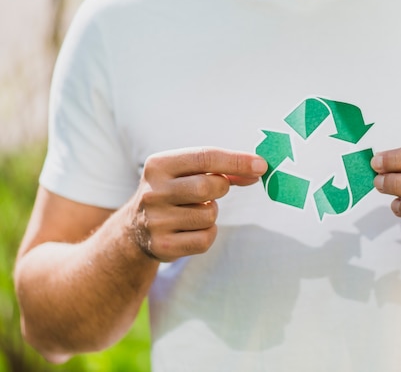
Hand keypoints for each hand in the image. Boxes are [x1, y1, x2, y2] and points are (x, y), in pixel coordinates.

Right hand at [126, 147, 266, 261]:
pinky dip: (207, 234)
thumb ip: (222, 170)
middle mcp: (153, 191)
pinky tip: (191, 230)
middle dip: (221, 189)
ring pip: (209, 215)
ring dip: (211, 213)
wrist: (135, 230)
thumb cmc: (173, 194)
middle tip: (212, 193)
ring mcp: (155, 220)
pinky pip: (205, 239)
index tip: (262, 166)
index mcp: (158, 165)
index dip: (237, 161)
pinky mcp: (162, 246)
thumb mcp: (187, 174)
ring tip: (193, 212)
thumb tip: (258, 169)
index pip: (205, 157)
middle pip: (208, 187)